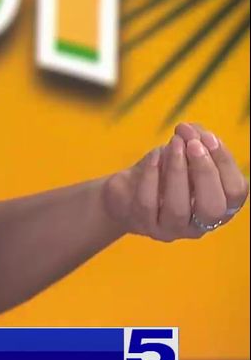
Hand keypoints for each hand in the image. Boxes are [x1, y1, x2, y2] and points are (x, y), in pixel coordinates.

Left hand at [102, 123, 247, 240]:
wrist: (124, 192)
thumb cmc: (163, 172)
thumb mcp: (183, 155)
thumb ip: (194, 140)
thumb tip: (190, 129)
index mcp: (220, 207)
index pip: (235, 192)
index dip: (225, 164)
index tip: (208, 138)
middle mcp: (199, 225)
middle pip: (211, 207)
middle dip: (204, 172)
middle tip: (192, 144)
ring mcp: (170, 229)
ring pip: (177, 208)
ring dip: (177, 171)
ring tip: (173, 144)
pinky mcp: (143, 225)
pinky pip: (148, 203)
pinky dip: (152, 175)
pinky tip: (154, 155)